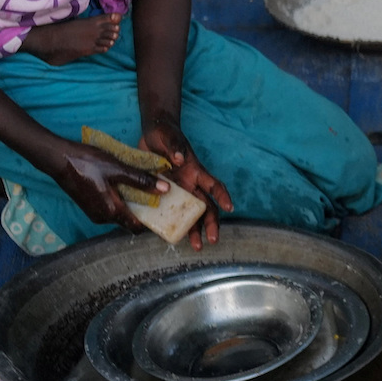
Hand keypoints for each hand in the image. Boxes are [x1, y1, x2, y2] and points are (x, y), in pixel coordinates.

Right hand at [51, 142, 161, 231]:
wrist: (58, 158)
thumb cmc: (87, 163)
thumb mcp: (118, 169)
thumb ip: (141, 180)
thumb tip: (165, 189)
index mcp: (111, 211)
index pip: (136, 228)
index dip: (152, 223)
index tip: (165, 212)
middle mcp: (102, 217)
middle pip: (129, 221)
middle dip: (144, 211)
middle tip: (158, 196)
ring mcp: (94, 212)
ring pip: (119, 213)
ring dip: (131, 203)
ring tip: (144, 188)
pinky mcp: (89, 205)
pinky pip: (110, 207)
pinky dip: (120, 200)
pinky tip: (125, 185)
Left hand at [141, 119, 232, 248]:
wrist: (151, 135)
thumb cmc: (164, 134)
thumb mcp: (168, 137)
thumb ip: (174, 147)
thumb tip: (179, 160)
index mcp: (195, 171)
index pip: (214, 185)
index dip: (222, 196)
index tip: (229, 208)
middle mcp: (190, 184)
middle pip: (206, 207)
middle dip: (211, 223)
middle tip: (212, 240)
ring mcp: (178, 191)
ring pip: (191, 215)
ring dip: (195, 230)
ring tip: (196, 246)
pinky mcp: (163, 195)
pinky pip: (169, 212)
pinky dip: (171, 224)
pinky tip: (169, 237)